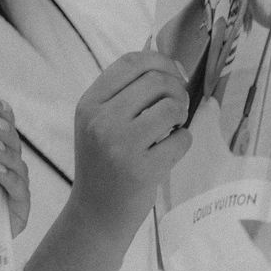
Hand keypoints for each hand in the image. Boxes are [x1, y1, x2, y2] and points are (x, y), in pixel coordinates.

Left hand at [0, 101, 30, 238]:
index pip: (3, 135)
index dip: (6, 118)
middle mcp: (10, 170)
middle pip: (13, 146)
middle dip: (6, 131)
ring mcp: (18, 189)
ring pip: (17, 165)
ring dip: (5, 153)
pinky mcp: (21, 208)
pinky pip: (18, 190)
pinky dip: (8, 179)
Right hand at [72, 51, 190, 238]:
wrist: (96, 211)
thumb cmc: (103, 161)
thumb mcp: (98, 122)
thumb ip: (123, 93)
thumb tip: (170, 64)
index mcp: (89, 104)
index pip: (130, 62)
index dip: (159, 60)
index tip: (174, 71)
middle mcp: (101, 120)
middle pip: (156, 81)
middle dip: (176, 89)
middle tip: (177, 105)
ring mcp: (122, 145)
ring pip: (171, 107)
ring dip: (181, 114)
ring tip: (172, 127)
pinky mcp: (144, 168)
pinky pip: (182, 140)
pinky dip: (182, 143)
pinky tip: (168, 151)